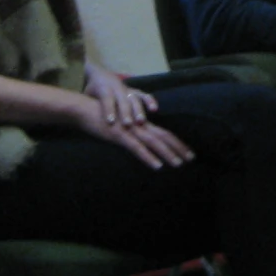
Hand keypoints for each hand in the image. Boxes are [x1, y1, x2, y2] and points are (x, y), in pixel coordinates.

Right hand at [76, 96, 193, 169]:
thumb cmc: (101, 119)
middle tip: (191, 159)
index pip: (163, 133)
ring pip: (153, 143)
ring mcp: (130, 130)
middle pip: (163, 137)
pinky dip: (148, 157)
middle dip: (178, 148)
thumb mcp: (118, 128)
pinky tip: (157, 166)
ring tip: (178, 164)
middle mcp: (138, 125)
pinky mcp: (119, 135)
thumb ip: (130, 135)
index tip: (188, 152)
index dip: (177, 142)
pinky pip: (136, 148)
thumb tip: (140, 145)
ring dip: (167, 154)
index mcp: (140, 124)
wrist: (84, 109)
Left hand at [85, 63, 157, 130]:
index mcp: (102, 87)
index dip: (108, 109)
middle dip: (126, 112)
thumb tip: (82, 119)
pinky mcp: (133, 91)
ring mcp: (126, 89)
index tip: (110, 121)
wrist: (98, 73)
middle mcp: (116, 87)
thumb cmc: (90, 90)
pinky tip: (154, 110)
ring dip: (138, 110)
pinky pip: (143, 95)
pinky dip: (150, 101)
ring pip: (134, 98)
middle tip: (128, 124)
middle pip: (122, 100)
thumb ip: (86, 105)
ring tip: (141, 121)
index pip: (106, 98)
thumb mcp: (85, 96)